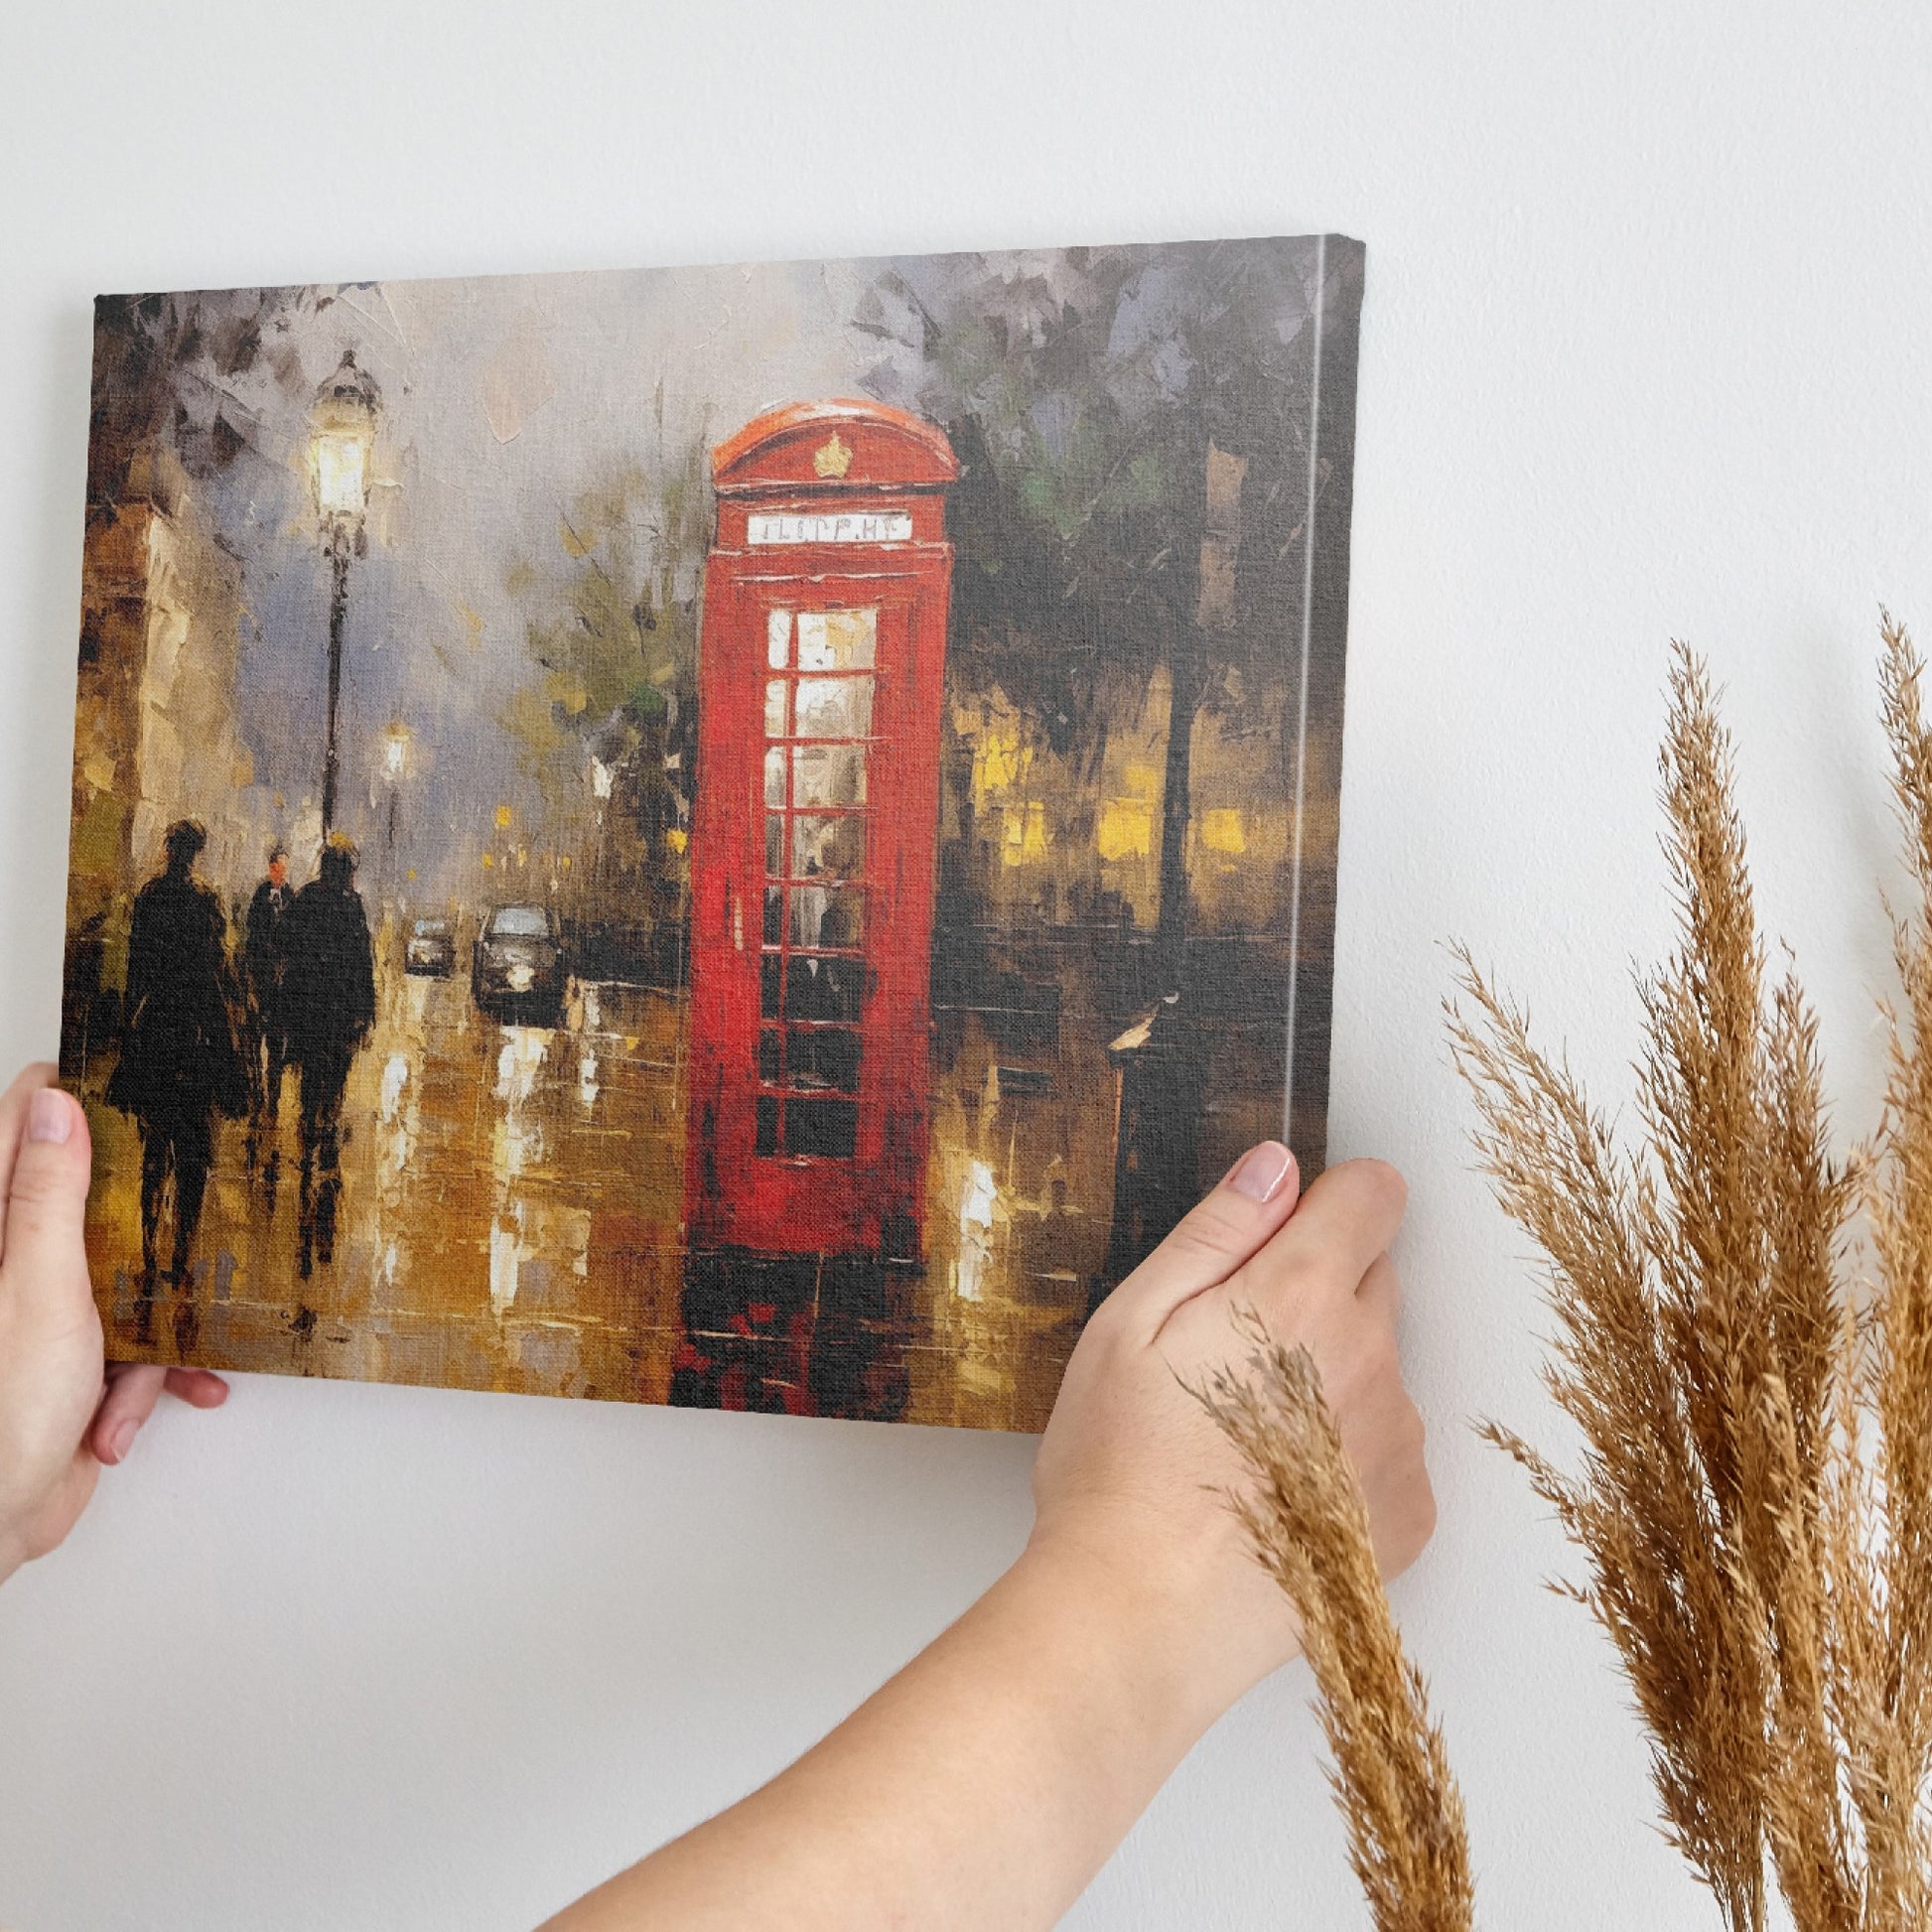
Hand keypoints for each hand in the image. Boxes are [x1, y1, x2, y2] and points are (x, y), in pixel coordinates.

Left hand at [0, 1063, 226, 1582]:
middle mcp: (14, 1262)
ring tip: (146, 1360)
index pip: (21, 1126)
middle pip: (90, 1198)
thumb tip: (56, 1105)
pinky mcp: (73, 1357)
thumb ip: (47, 1195)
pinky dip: (147, 1376)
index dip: (71, 1098)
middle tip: (182, 1214)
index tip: (128, 1084)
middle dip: (145, 1224)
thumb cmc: (2, 1414)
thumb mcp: (40, 1289)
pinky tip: (133, 1409)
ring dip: (153, 1322)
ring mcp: (45, 1310)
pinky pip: (134, 1341)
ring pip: (127, 1273)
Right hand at [1028, 1145, 1433, 1722]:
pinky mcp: (1407, 1515)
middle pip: (1375, 1279)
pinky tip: (1274, 1490)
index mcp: (1301, 1296)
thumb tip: (1274, 1168)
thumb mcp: (1131, 1323)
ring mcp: (1397, 1442)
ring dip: (1331, 1379)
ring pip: (1378, 1368)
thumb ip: (1216, 1232)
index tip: (1282, 1235)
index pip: (1373, 1194)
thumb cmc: (1119, 1472)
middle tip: (1229, 1353)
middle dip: (1316, 1292)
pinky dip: (1345, 1457)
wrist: (1141, 1617)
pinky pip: (1388, 1450)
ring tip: (1241, 1438)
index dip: (1326, 1201)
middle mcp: (1371, 1359)